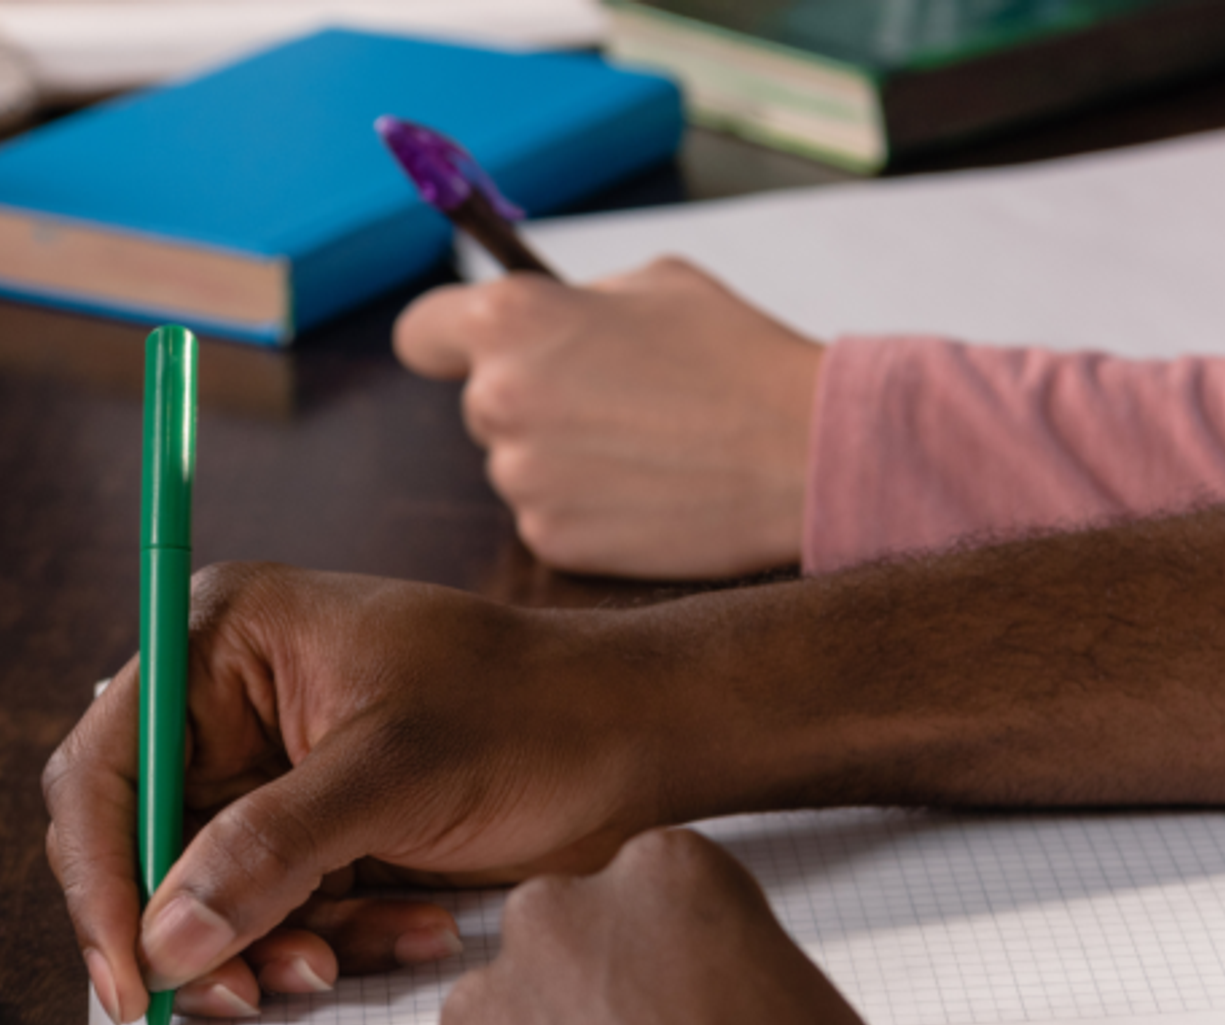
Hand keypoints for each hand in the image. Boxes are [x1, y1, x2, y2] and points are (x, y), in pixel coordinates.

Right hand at [43, 564, 661, 1024]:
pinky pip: (280, 915)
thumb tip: (164, 939)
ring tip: (344, 958)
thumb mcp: (392, 773)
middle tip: (241, 991)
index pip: (105, 765)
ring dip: (274, 944)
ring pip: (210, 897)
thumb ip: (268, 852)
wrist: (637, 742)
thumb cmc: (528, 714)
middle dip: (193, 926)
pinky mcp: (317, 835)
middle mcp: (229, 706)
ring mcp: (272, 775)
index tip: (132, 974)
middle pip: (143, 843)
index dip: (102, 873)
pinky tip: (413, 929)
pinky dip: (333, 941)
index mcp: (222, 643)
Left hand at [394, 257, 823, 580]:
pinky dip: (588, 508)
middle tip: (614, 401)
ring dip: (563, 457)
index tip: (465, 350)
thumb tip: (543, 322)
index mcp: (511, 321)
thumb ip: (573, 302)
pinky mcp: (551, 541)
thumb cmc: (737, 354)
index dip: (447, 341)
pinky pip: (550, 516)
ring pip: (519, 463)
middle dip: (532, 398)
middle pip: (481, 402)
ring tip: (646, 448)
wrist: (804, 452)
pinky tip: (649, 492)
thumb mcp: (652, 283)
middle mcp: (497, 400)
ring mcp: (521, 479)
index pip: (420, 333)